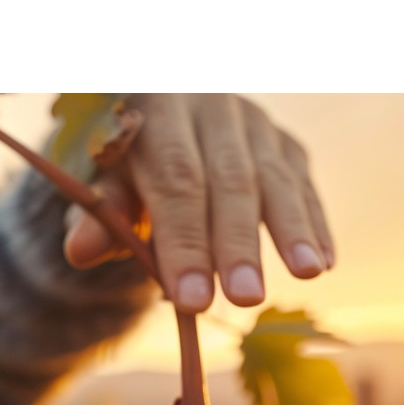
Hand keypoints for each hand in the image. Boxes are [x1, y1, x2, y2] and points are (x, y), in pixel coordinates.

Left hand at [61, 94, 333, 312]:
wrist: (159, 124)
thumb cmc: (125, 167)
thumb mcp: (102, 185)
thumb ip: (98, 215)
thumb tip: (80, 250)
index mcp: (157, 107)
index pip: (175, 179)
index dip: (185, 241)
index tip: (192, 299)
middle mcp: (211, 106)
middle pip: (230, 179)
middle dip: (237, 243)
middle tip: (244, 298)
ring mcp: (254, 122)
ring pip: (276, 177)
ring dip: (293, 229)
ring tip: (306, 273)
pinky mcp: (285, 143)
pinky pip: (303, 184)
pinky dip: (315, 223)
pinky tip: (323, 263)